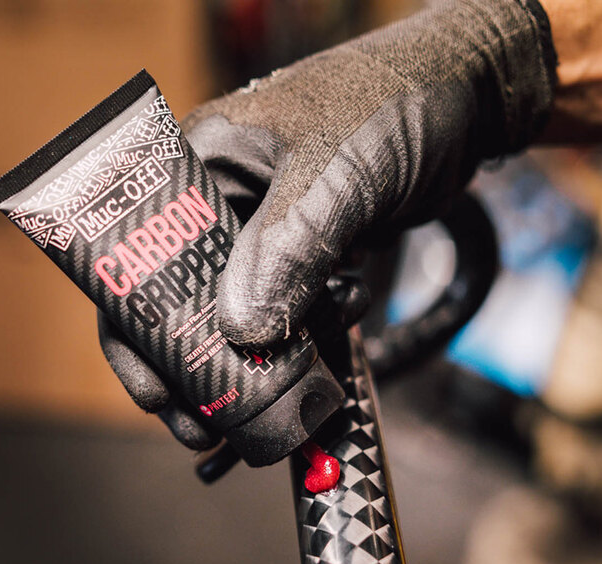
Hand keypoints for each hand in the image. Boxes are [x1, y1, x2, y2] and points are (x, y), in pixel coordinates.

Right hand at [99, 0, 555, 448]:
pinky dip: (301, 344)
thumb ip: (287, 246)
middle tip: (198, 427)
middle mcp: (225, 204)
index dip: (137, 326)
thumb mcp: (335, 172)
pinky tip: (320, 357)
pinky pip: (289, 314)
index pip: (140, 252)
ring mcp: (267, 234)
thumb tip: (242, 329)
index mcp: (204, 163)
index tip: (157, 387)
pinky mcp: (306, 256)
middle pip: (183, 297)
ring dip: (250, 365)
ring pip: (239, 314)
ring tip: (255, 415)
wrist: (463, 99)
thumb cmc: (395, 101)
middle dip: (191, 365)